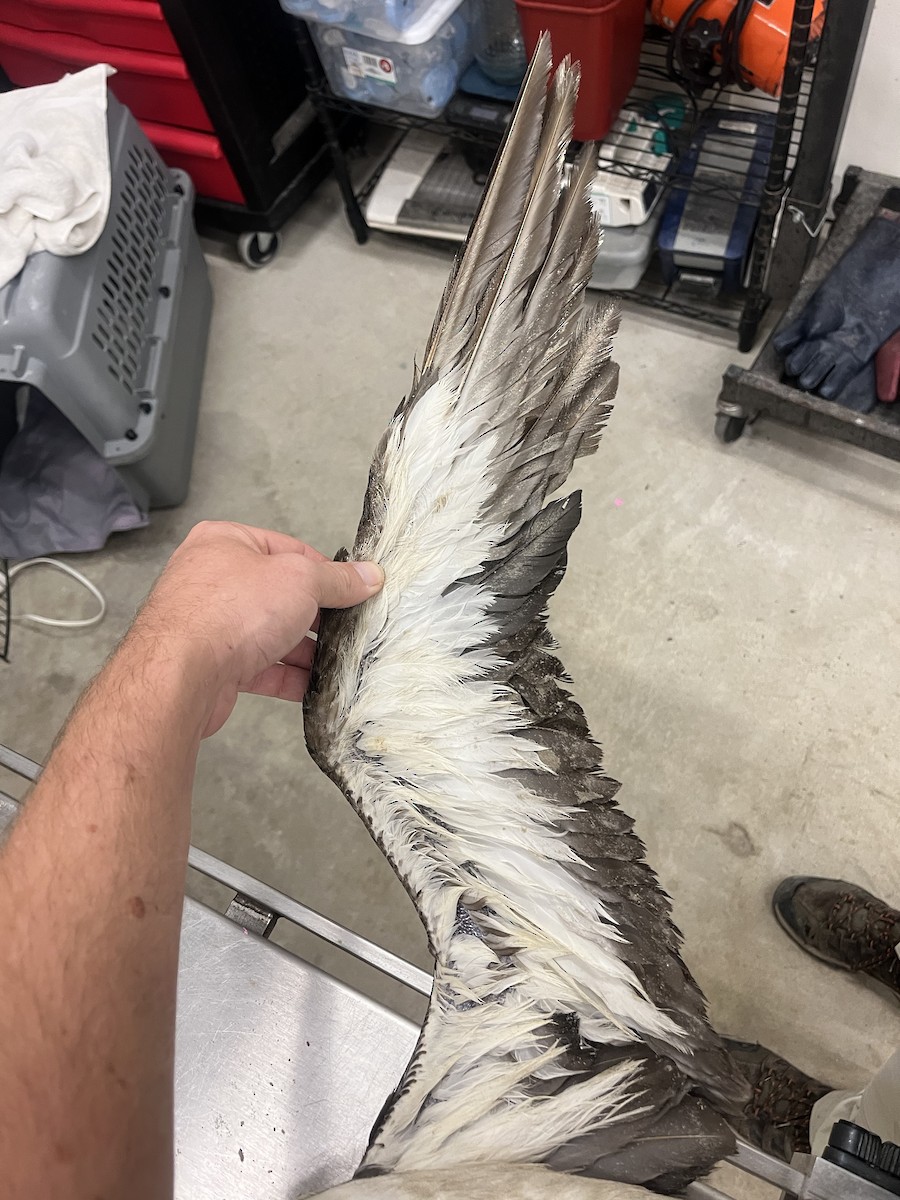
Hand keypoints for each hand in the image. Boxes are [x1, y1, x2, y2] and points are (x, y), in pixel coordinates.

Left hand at [132, 521, 382, 736]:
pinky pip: (258, 667)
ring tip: (338, 661)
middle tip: (349, 628)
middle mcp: (212, 579)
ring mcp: (209, 624)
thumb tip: (369, 576)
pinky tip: (315, 687)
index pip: (288, 550)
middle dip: (315, 615)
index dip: (325, 571)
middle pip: (279, 594)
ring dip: (304, 650)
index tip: (354, 589)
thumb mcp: (300, 581)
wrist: (181, 674)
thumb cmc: (231, 610)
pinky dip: (287, 677)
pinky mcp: (211, 665)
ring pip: (269, 633)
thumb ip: (337, 580)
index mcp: (226, 542)